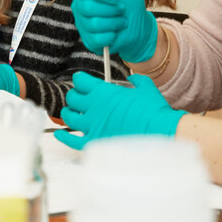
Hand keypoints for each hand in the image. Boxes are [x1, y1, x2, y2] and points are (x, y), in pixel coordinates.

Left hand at [54, 72, 185, 149]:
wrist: (159, 132)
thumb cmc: (152, 110)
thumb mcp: (145, 87)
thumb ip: (136, 80)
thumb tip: (132, 78)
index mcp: (104, 92)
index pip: (81, 81)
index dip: (81, 80)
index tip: (82, 81)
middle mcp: (94, 108)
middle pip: (72, 98)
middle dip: (74, 96)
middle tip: (78, 97)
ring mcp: (92, 126)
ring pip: (69, 118)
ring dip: (68, 113)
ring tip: (70, 113)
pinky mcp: (94, 142)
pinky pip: (72, 140)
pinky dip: (64, 136)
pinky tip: (61, 133)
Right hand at [71, 0, 156, 62]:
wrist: (137, 25)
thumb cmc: (127, 3)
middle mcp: (79, 7)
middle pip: (88, 7)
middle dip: (111, 9)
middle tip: (122, 9)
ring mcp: (82, 25)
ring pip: (94, 24)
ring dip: (114, 23)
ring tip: (122, 21)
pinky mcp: (89, 41)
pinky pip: (98, 39)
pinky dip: (112, 36)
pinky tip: (116, 33)